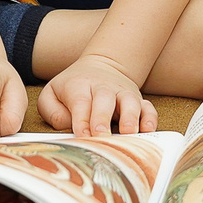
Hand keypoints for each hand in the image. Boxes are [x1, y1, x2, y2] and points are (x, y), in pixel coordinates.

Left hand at [37, 54, 154, 137]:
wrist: (101, 66)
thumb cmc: (72, 88)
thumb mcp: (51, 94)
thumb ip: (52, 112)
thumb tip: (67, 127)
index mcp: (79, 86)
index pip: (80, 102)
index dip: (81, 119)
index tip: (82, 135)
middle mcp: (103, 88)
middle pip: (104, 100)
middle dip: (102, 119)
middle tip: (101, 136)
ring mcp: (123, 93)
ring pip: (129, 102)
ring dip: (130, 118)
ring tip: (128, 133)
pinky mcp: (138, 100)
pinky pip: (148, 108)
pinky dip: (150, 118)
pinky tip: (148, 130)